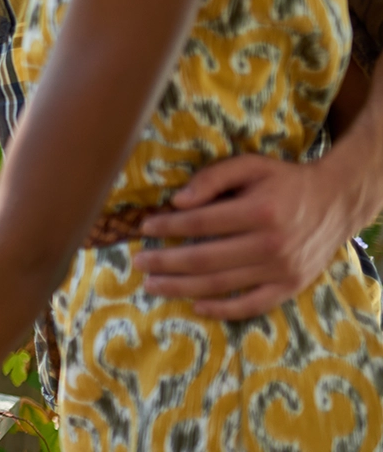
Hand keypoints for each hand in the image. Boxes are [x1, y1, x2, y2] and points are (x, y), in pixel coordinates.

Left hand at [134, 153, 355, 318]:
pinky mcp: (291, 286)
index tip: (145, 227)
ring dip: (181, 288)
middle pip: (206, 259)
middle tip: (138, 262)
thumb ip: (213, 178)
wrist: (336, 202)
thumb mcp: (251, 166)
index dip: (169, 227)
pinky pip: (252, 305)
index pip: (201, 223)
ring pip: (222, 284)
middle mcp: (271, 244)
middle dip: (165, 262)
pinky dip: (223, 310)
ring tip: (152, 285)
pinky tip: (195, 306)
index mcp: (259, 211)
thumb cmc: (286, 181)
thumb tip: (177, 201)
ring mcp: (282, 269)